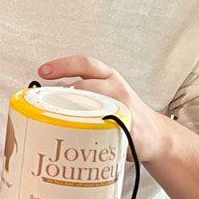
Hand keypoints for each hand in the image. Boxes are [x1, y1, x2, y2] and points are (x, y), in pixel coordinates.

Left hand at [38, 55, 167, 162]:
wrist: (155, 135)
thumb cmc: (121, 112)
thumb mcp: (104, 94)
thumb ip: (80, 92)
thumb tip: (44, 97)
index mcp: (108, 76)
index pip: (84, 63)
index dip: (62, 65)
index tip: (42, 71)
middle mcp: (116, 88)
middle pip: (87, 83)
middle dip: (63, 91)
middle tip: (46, 100)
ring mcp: (124, 107)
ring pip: (95, 104)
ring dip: (74, 110)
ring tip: (59, 117)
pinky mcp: (129, 127)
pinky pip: (106, 126)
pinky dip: (90, 130)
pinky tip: (78, 135)